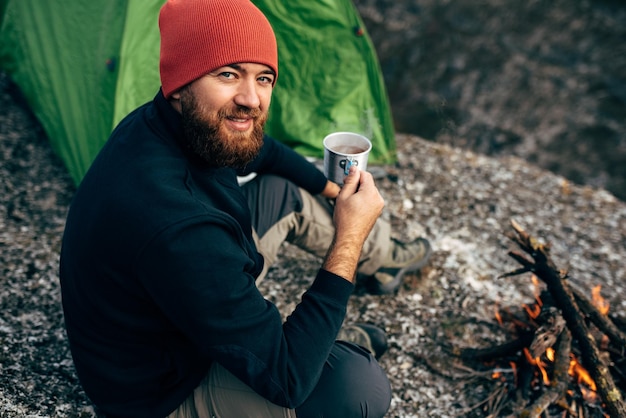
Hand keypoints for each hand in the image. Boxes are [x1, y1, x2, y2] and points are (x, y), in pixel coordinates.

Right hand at [322, 167, 383, 281]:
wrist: (350, 237)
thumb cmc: (345, 218)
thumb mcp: (344, 195)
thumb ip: (350, 180)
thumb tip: (354, 169)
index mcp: (371, 193)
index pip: (365, 175)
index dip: (355, 174)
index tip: (346, 179)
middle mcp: (378, 198)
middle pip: (368, 183)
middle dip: (357, 184)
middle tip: (345, 191)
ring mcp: (379, 206)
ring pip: (369, 191)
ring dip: (360, 192)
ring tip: (349, 202)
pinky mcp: (377, 211)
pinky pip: (371, 199)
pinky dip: (363, 199)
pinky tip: (354, 207)